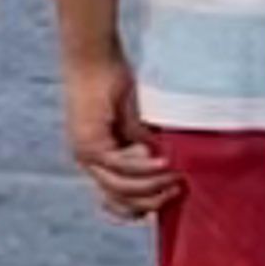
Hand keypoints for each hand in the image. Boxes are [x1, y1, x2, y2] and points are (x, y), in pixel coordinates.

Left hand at [60, 52, 176, 222]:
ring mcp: (85, 154)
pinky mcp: (88, 142)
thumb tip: (170, 168)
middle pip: (121, 200)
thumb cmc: (115, 83)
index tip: (168, 202)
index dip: (142, 207)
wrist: (93, 57)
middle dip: (153, 201)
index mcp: (99, 159)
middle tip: (179, 190)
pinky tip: (163, 163)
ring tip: (176, 178)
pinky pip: (119, 165)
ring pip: (121, 187)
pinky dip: (143, 167)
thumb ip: (146, 145)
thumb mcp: (136, 121)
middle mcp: (88, 162)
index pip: (118, 200)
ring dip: (152, 186)